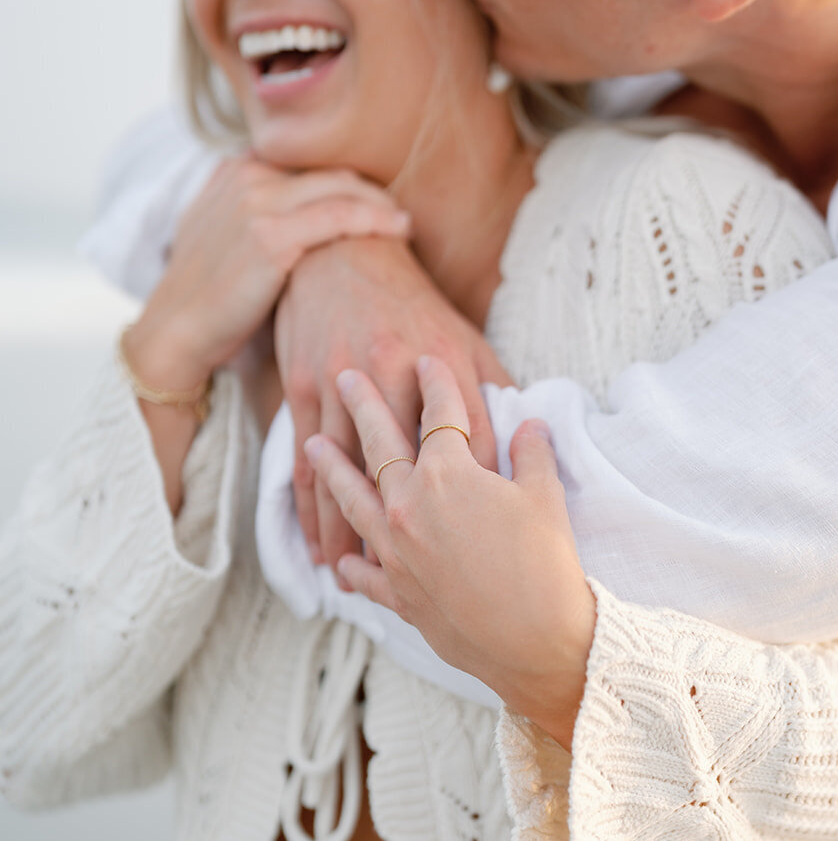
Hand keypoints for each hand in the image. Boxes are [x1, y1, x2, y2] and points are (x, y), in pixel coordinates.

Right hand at [125, 155, 409, 391]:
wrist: (175, 331)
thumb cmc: (209, 298)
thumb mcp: (224, 239)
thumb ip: (256, 215)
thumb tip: (303, 222)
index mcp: (235, 170)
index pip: (307, 167)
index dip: (345, 184)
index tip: (373, 204)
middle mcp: (245, 176)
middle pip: (328, 173)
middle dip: (369, 192)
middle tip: (397, 213)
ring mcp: (256, 201)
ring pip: (341, 189)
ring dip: (380, 204)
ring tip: (404, 224)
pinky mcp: (270, 234)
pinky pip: (340, 216)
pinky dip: (375, 220)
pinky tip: (399, 231)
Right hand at [275, 237, 511, 570]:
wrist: (341, 254)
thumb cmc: (411, 304)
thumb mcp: (463, 336)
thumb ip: (493, 386)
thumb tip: (530, 434)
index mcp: (441, 363)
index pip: (472, 444)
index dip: (487, 498)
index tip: (498, 545)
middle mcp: (392, 375)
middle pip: (407, 469)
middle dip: (419, 532)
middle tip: (437, 585)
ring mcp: (341, 384)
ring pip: (350, 476)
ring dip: (352, 536)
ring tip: (364, 586)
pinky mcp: (303, 389)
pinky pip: (306, 463)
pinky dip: (313, 512)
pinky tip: (321, 549)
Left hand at [305, 356, 594, 748]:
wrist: (535, 642)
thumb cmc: (545, 564)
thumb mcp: (545, 497)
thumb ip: (531, 455)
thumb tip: (530, 426)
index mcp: (446, 474)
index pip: (439, 413)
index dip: (437, 382)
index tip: (429, 360)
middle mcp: (408, 505)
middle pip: (379, 443)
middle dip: (363, 404)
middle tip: (345, 375)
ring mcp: (396, 551)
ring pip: (353, 499)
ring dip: (332, 470)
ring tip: (312, 446)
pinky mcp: (398, 593)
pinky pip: (364, 573)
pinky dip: (352, 563)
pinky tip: (343, 559)